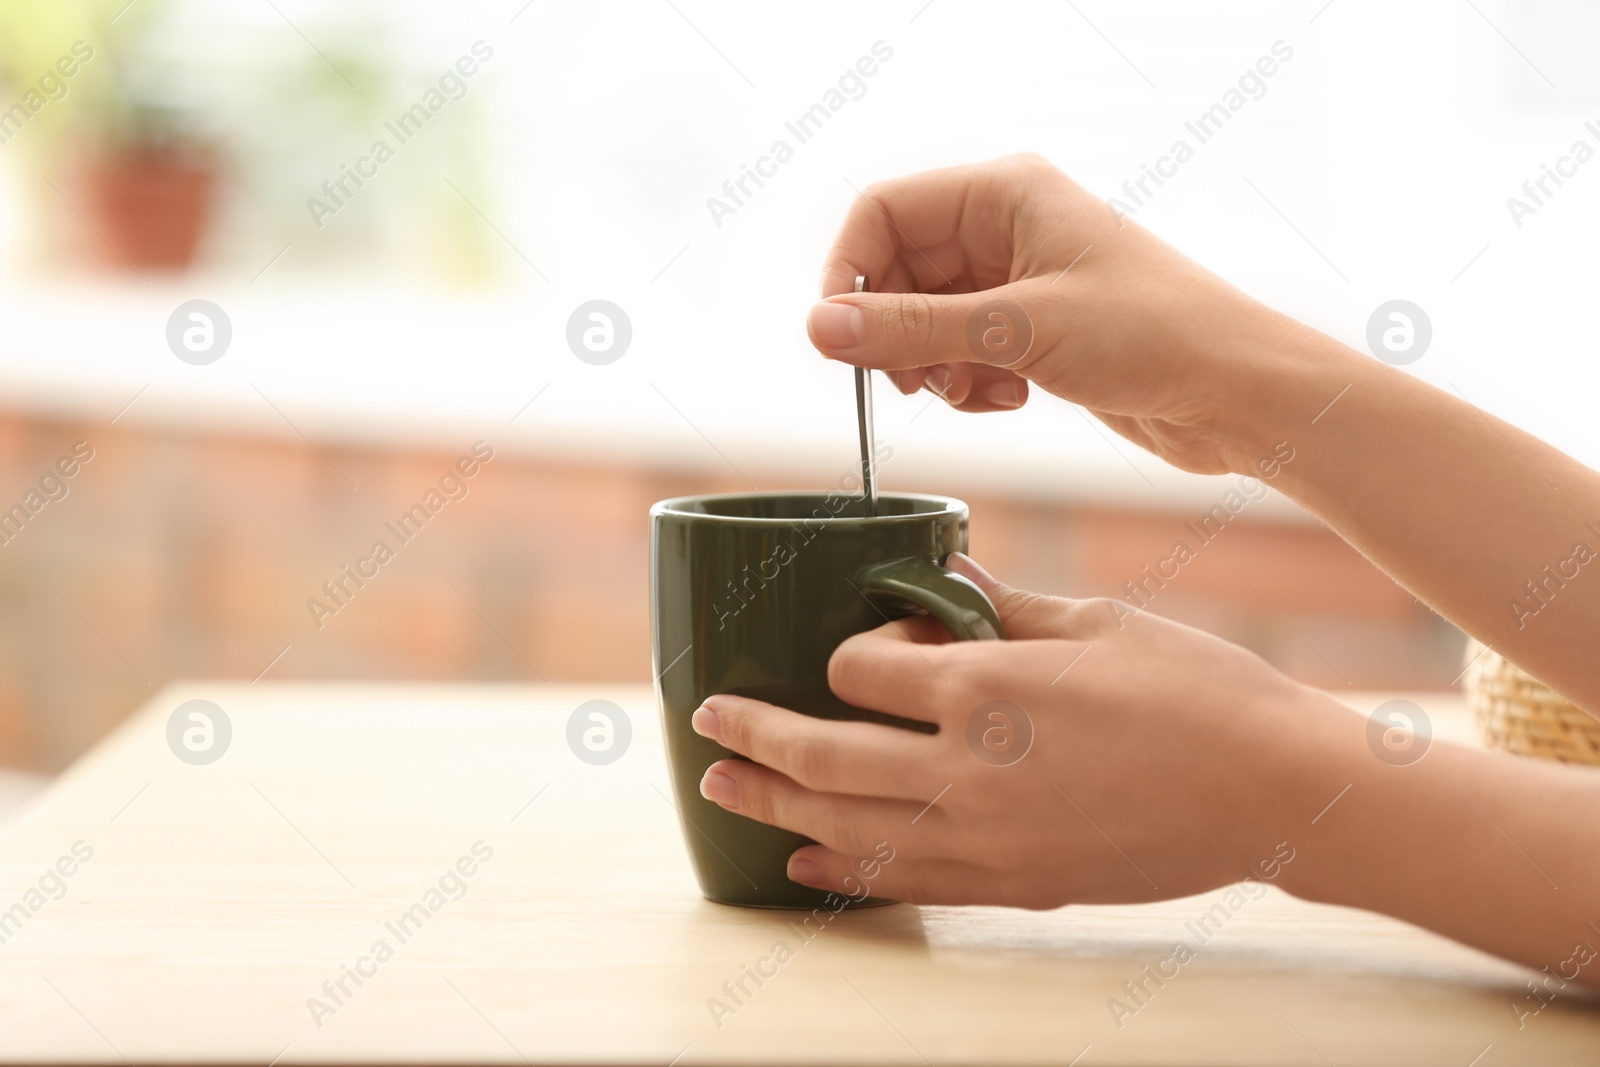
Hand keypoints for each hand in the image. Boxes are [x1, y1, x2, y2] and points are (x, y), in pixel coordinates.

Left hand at [691, 554, 1339, 907]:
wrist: (1276, 792)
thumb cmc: (1196, 691)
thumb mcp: (1095, 623)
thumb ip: (1002, 606)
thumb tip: (942, 575)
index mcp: (987, 684)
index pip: (863, 668)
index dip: (849, 651)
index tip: (860, 646)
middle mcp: (969, 767)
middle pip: (826, 756)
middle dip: (756, 738)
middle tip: (707, 724)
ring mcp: (987, 837)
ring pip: (848, 829)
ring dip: (775, 810)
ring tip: (721, 794)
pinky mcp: (1013, 883)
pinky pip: (905, 882)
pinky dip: (846, 875)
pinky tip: (805, 867)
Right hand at [806, 154, 1306, 474]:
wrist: (1237, 393)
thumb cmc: (1152, 334)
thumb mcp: (1018, 330)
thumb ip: (912, 329)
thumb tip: (820, 327)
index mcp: (1004, 193)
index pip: (882, 213)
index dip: (848, 273)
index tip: (838, 340)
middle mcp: (1006, 227)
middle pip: (897, 273)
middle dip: (897, 335)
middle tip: (917, 384)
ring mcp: (1019, 281)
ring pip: (927, 322)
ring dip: (936, 368)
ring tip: (980, 392)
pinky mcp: (1033, 333)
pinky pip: (962, 355)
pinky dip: (970, 386)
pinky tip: (1011, 400)